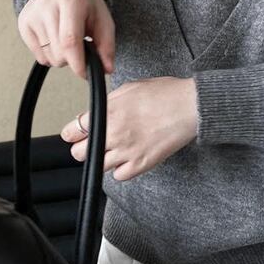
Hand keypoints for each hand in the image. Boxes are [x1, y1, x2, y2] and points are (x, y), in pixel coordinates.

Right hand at [17, 0, 114, 78]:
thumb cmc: (85, 4)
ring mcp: (32, 14)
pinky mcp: (23, 23)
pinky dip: (51, 55)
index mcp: (71, 0)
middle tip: (81, 46)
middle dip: (73, 59)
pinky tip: (56, 40)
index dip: (78, 62)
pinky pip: (39, 56)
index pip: (70, 40)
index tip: (85, 73)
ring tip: (68, 40)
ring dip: (62, 57)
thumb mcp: (103, 19)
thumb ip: (107, 45)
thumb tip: (106, 69)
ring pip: (49, 57)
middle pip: (59, 52)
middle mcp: (47, 5)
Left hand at [60, 76, 198, 180]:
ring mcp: (128, 151)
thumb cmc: (167, 93)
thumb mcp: (131, 88)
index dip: (72, 133)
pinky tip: (128, 159)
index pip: (73, 130)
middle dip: (84, 147)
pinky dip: (121, 170)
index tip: (75, 134)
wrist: (191, 106)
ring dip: (103, 159)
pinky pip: (119, 176)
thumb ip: (110, 102)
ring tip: (114, 150)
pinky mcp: (142, 163)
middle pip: (79, 153)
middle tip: (94, 143)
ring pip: (98, 166)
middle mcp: (114, 133)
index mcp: (109, 112)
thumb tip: (96, 111)